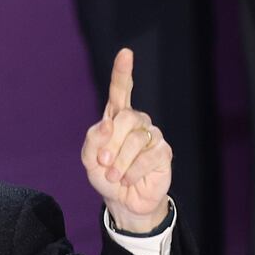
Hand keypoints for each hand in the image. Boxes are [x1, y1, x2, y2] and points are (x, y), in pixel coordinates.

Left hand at [81, 48, 171, 232]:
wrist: (123, 201)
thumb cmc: (106, 176)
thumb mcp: (90, 161)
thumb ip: (92, 141)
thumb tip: (106, 124)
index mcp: (117, 118)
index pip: (121, 91)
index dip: (122, 72)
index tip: (125, 53)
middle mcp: (137, 122)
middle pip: (126, 118)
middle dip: (111, 144)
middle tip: (104, 164)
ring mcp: (152, 135)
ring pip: (136, 139)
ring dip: (120, 162)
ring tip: (115, 176)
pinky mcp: (164, 152)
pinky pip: (148, 156)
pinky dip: (133, 172)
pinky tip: (128, 180)